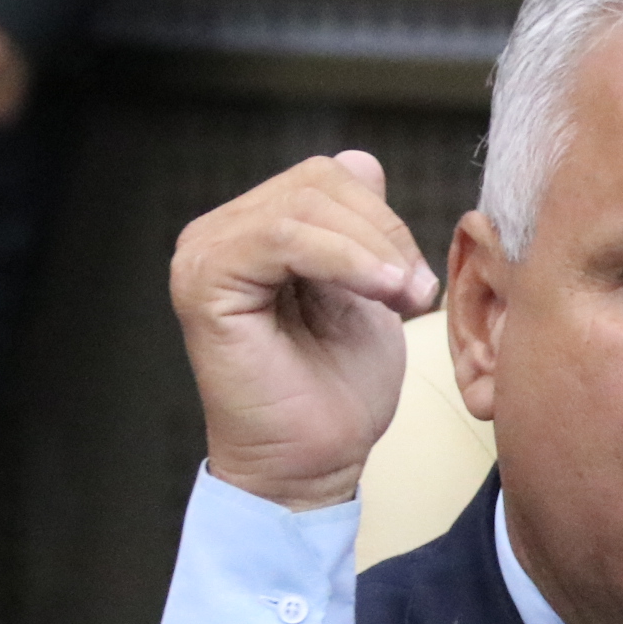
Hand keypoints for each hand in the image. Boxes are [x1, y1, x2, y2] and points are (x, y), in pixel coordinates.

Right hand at [168, 153, 441, 510]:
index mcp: (256, 232)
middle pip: (319, 181)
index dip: (386, 217)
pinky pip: (282, 238)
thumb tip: (361, 160)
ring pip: (306, 205)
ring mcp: (205, 252)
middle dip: (384, 232)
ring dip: (372, 250)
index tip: (419, 280)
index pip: (329, 177)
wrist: (313, 463)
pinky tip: (381, 293)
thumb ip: (361, 231)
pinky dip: (345, 260)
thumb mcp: (368, 293)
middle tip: (416, 291)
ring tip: (403, 298)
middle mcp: (219, 233)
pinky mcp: (204, 280)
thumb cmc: (338, 393)